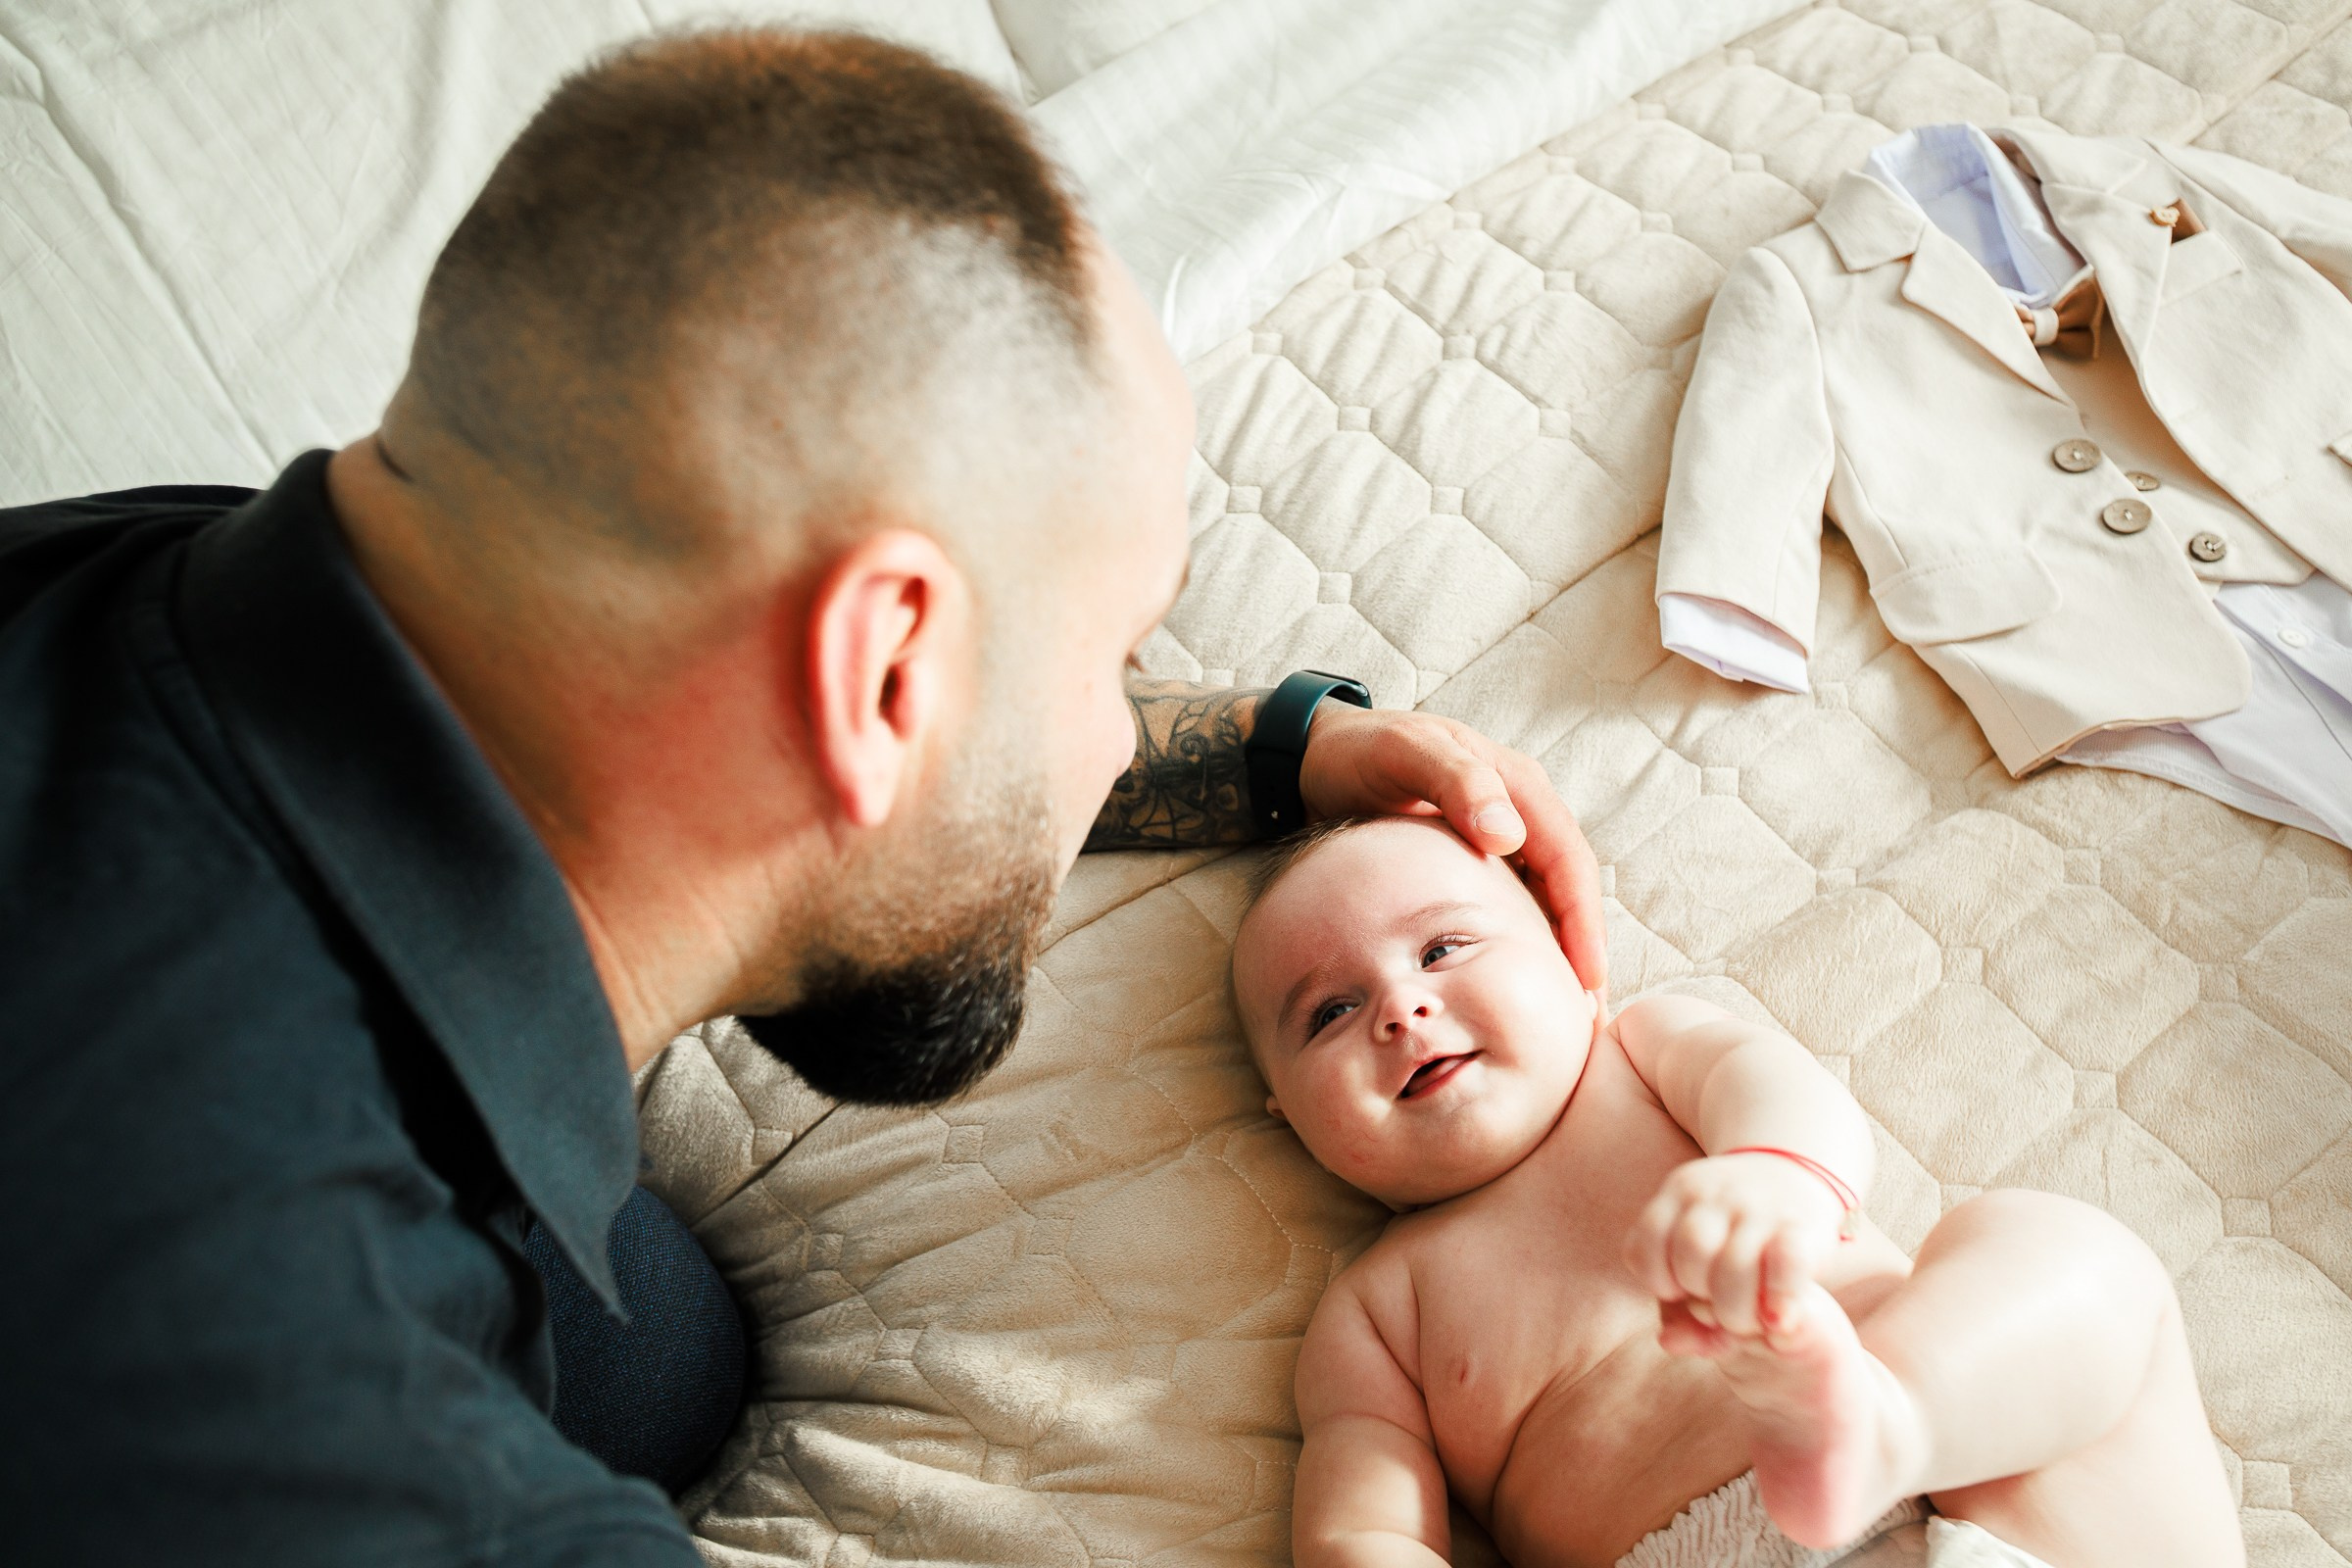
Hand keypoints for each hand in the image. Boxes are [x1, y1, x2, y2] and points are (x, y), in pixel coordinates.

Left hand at [1298, 702, 1607, 996]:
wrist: (1315, 757)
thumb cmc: (1360, 752)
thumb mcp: (1405, 753)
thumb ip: (1458, 782)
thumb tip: (1510, 835)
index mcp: (1517, 785)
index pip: (1568, 860)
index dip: (1583, 921)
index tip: (1586, 977)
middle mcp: (1520, 812)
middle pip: (1568, 890)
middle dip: (1582, 952)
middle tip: (1586, 1018)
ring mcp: (1499, 840)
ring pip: (1544, 903)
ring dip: (1556, 955)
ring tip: (1562, 1017)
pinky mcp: (1473, 863)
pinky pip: (1510, 907)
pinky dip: (1520, 946)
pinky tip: (1510, 986)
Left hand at [1623, 1153, 1846, 1341]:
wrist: (1796, 1170)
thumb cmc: (1734, 1230)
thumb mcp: (1697, 1253)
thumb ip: (1678, 1302)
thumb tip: (1669, 1343)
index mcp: (1679, 1191)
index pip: (1645, 1243)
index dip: (1657, 1280)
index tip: (1678, 1289)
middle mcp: (1715, 1194)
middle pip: (1690, 1255)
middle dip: (1699, 1294)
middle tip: (1718, 1305)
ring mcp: (1759, 1207)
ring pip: (1734, 1266)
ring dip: (1736, 1310)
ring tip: (1747, 1320)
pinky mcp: (1802, 1225)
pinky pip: (1785, 1264)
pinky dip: (1777, 1299)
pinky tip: (1776, 1319)